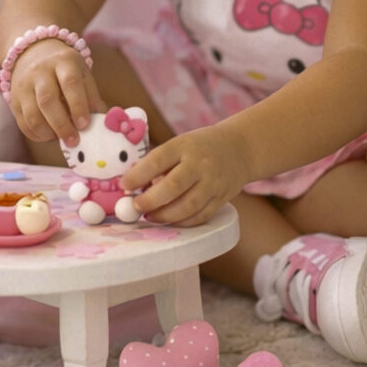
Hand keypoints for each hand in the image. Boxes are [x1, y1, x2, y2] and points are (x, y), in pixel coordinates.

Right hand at [8, 39, 104, 146]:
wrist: (34, 52)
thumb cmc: (65, 68)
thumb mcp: (82, 73)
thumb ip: (92, 96)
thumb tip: (102, 120)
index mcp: (63, 61)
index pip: (70, 83)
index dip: (78, 105)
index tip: (85, 125)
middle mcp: (40, 72)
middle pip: (47, 100)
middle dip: (62, 125)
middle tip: (74, 141)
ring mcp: (23, 86)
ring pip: (32, 114)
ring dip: (48, 133)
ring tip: (61, 138)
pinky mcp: (13, 100)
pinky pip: (23, 123)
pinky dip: (37, 135)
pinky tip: (50, 135)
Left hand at [122, 123, 250, 226]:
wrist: (241, 148)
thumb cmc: (201, 147)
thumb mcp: (180, 144)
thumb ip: (159, 163)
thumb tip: (132, 184)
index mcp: (185, 145)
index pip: (158, 159)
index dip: (139, 174)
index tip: (125, 185)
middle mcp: (201, 164)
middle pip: (173, 186)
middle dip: (150, 200)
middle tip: (136, 206)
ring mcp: (213, 183)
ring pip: (188, 206)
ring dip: (165, 215)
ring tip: (150, 216)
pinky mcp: (222, 198)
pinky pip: (201, 216)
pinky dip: (183, 222)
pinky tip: (170, 221)